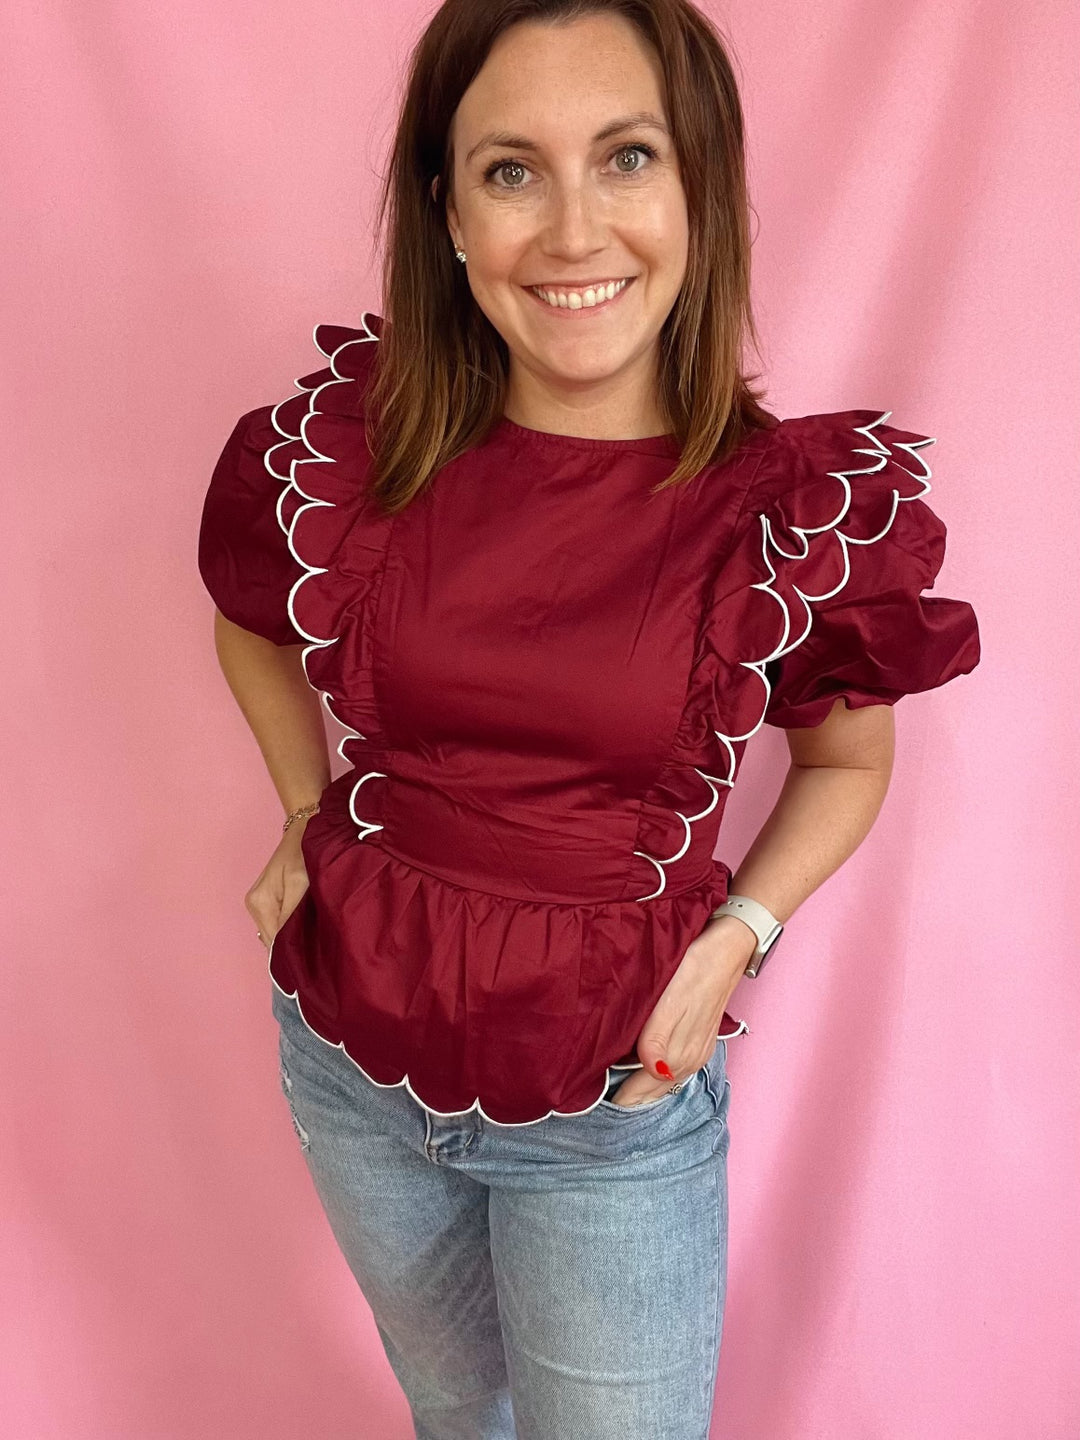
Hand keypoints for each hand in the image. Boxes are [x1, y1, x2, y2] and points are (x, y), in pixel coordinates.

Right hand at [245, 820, 312, 948]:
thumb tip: (285, 946)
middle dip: (293, 943)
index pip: (273, 941)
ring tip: (316, 931)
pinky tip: (308, 922)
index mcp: (259, 903)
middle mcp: (255, 906)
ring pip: (278, 932)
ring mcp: (261, 904)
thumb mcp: (299, 884)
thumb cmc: (302, 853)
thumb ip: (290, 915)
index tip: (313, 956)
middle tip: (319, 944)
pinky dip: (293, 924)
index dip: (292, 950)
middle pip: (274, 939)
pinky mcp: (270, 901)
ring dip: (295, 934)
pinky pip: (280, 922)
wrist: (303, 831)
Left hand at [607, 915, 755, 1106]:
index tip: (592, 1104)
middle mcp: (691, 1060)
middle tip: (595, 1099)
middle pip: (653, 1092)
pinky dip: (655, 1075)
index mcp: (681, 1054)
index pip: (642, 1091)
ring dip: (641, 1088)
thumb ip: (658, 1038)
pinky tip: (640, 1068)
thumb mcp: (671, 1000)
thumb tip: (651, 1071)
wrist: (727, 948)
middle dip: (628, 1098)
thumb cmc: (694, 968)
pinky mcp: (700, 1039)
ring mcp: (698, 1052)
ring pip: (663, 1083)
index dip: (619, 1098)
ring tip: (613, 1088)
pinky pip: (674, 1068)